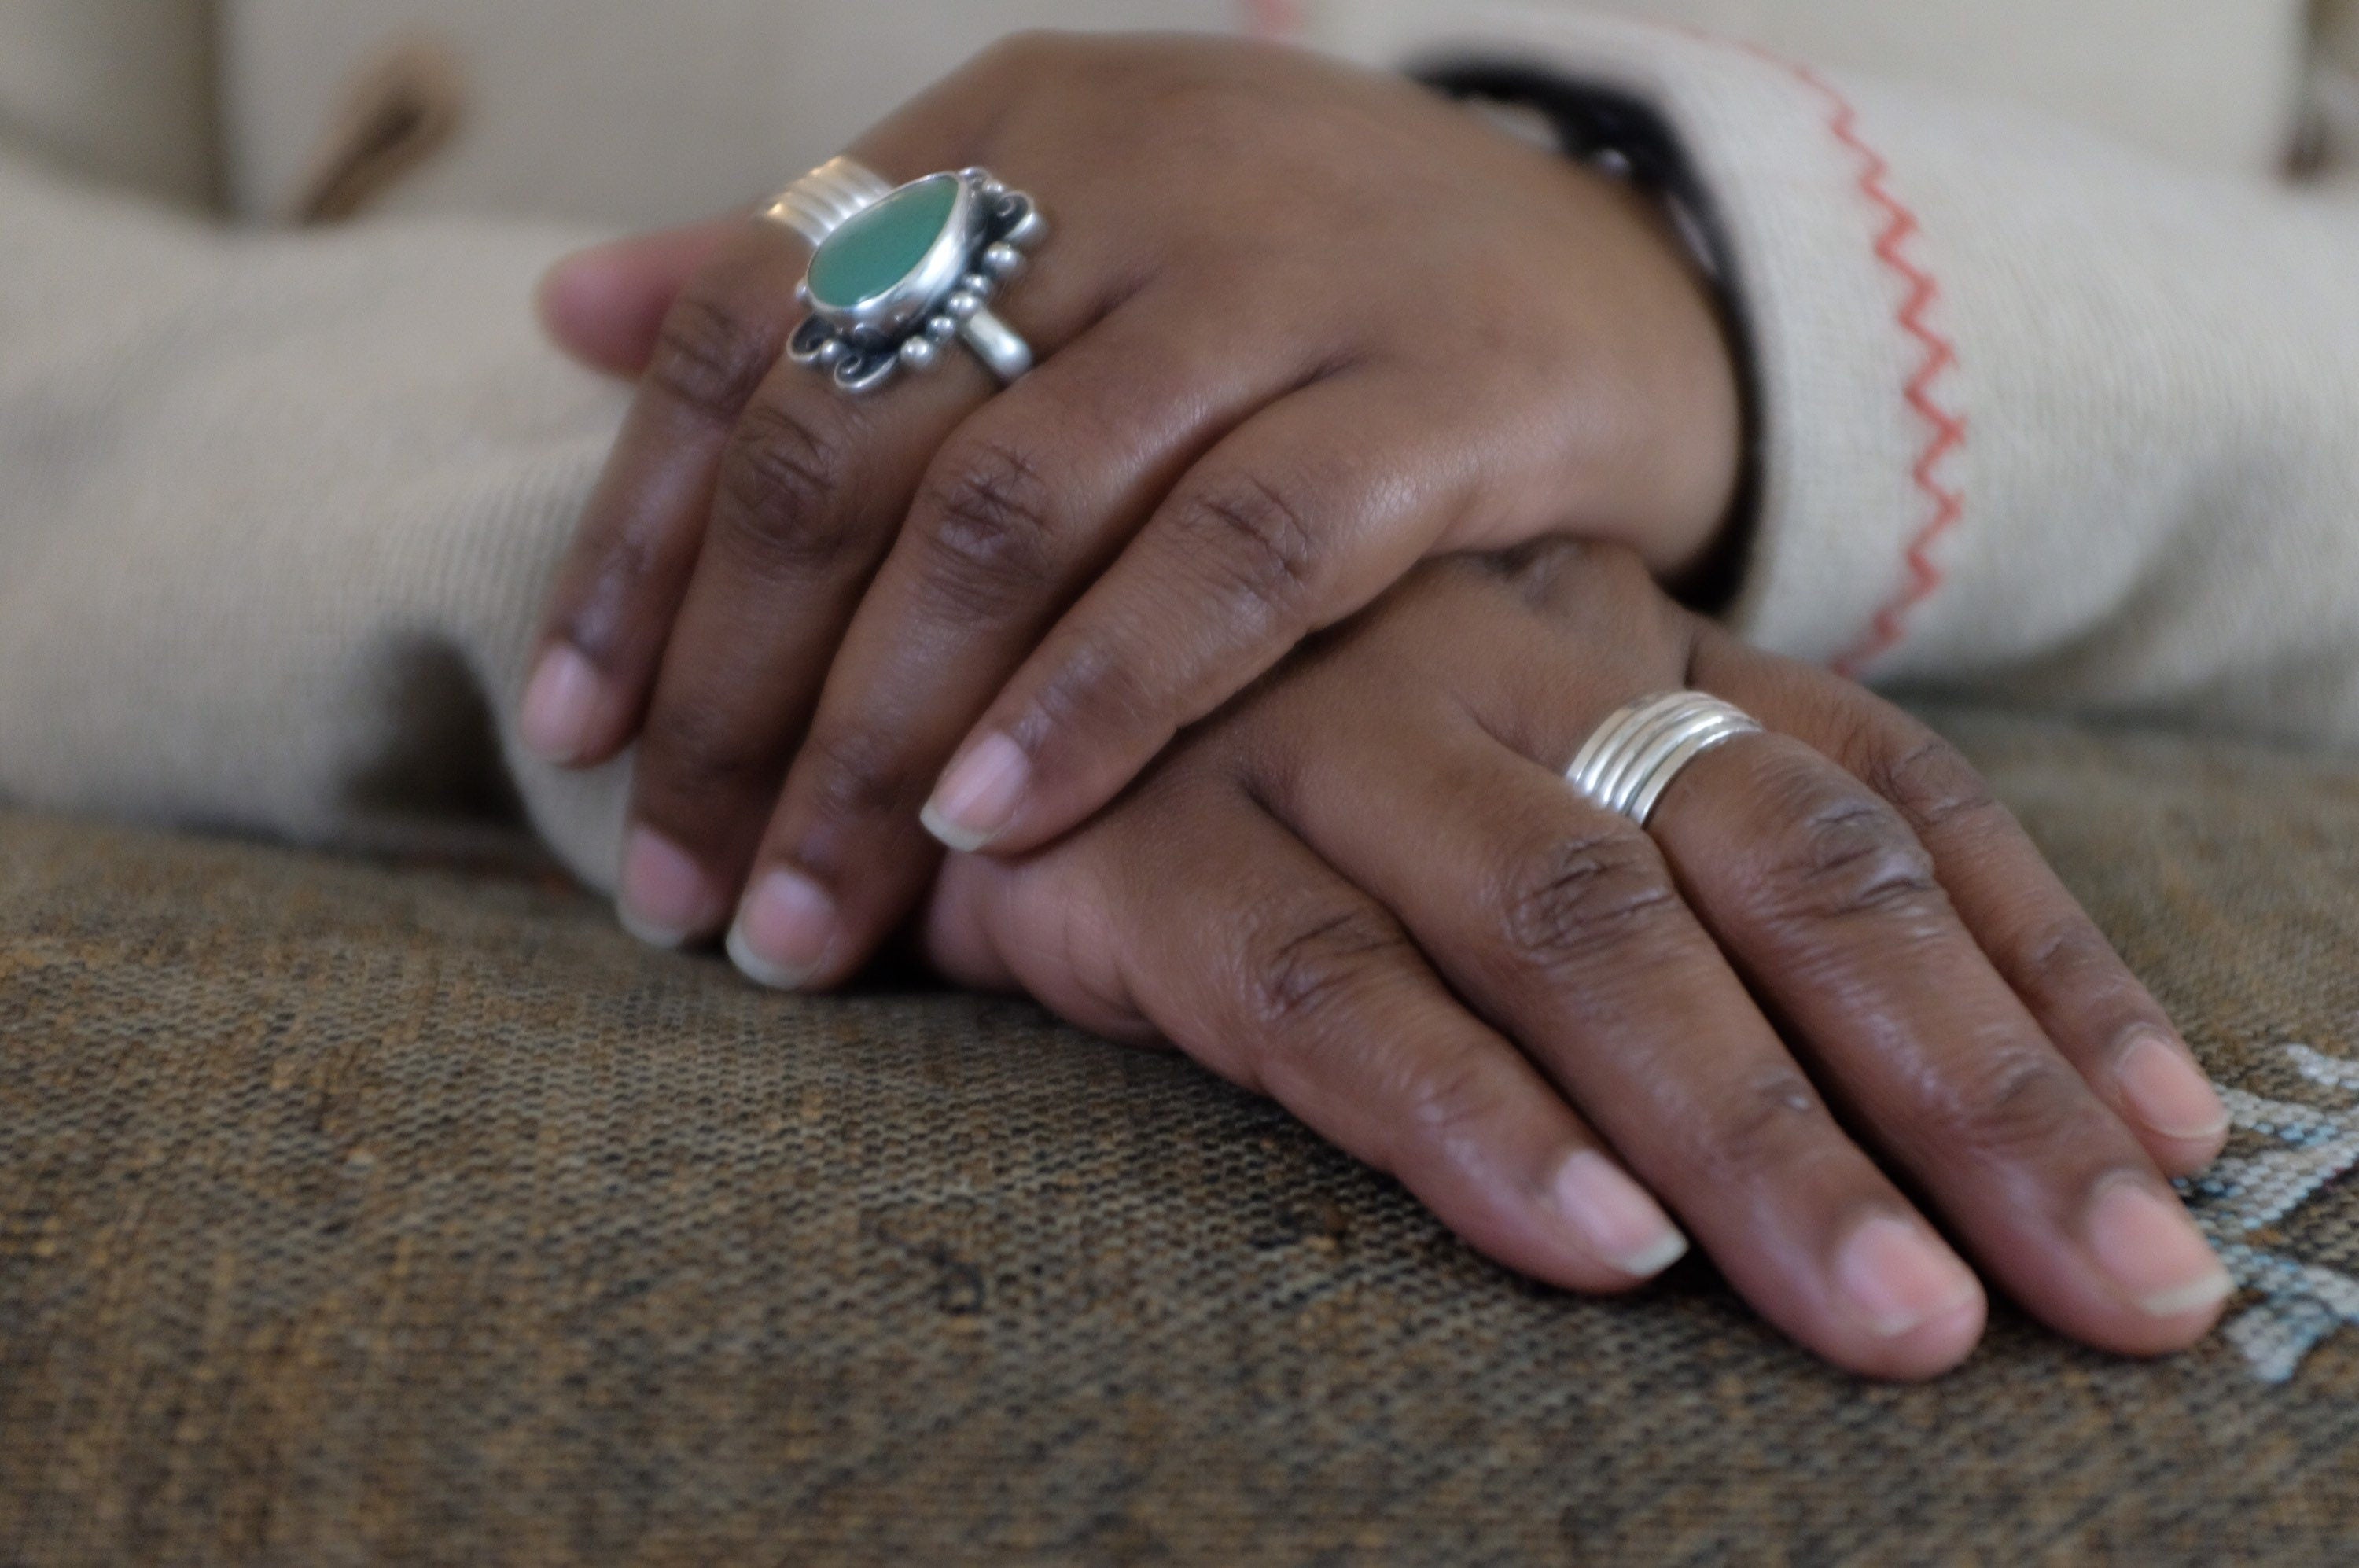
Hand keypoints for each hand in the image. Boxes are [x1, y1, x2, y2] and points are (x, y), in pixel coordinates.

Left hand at [523, 32, 1741, 986]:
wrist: (1621, 263)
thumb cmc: (1300, 287)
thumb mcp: (1065, 237)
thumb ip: (831, 281)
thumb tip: (566, 311)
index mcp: (1005, 134)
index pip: (746, 337)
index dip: (637, 546)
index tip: (575, 737)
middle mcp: (1123, 182)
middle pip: (853, 449)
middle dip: (736, 695)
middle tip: (675, 890)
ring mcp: (1286, 282)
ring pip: (1014, 514)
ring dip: (878, 736)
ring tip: (806, 914)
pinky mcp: (1438, 395)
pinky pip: (1236, 559)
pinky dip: (1099, 695)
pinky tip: (995, 823)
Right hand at [916, 543, 2233, 1379]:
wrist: (964, 670)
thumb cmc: (1273, 758)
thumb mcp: (1510, 768)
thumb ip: (1690, 867)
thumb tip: (1937, 1071)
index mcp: (1620, 638)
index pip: (1885, 789)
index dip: (2042, 966)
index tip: (2166, 1143)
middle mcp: (1505, 662)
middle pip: (1778, 865)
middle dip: (1963, 1086)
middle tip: (2109, 1285)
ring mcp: (1327, 737)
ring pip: (1576, 926)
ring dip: (1747, 1132)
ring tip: (1890, 1316)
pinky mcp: (1152, 841)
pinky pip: (1327, 984)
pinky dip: (1468, 1116)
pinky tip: (1589, 1241)